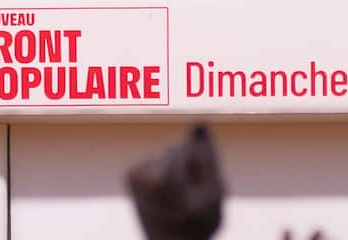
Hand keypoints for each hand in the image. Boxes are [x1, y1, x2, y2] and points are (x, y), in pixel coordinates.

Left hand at [126, 125, 223, 239]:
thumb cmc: (197, 222)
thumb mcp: (215, 192)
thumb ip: (209, 157)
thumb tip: (199, 125)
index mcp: (164, 182)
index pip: (183, 148)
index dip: (197, 160)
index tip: (198, 182)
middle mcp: (143, 178)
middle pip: (176, 150)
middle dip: (187, 162)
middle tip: (188, 193)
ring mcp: (134, 176)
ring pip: (167, 153)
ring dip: (176, 168)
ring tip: (178, 194)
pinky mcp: (131, 175)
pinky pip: (158, 157)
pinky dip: (165, 169)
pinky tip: (166, 191)